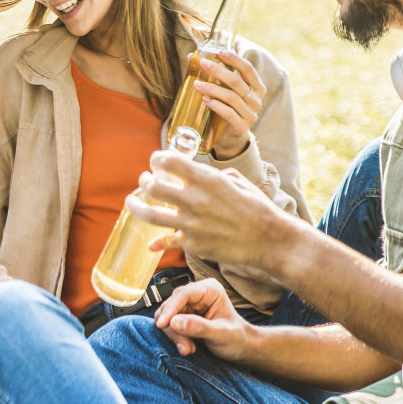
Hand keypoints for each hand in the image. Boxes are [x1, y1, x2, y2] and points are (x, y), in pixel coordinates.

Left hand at [127, 154, 291, 278]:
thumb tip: (198, 174)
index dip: (157, 159)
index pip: (169, 162)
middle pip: (153, 187)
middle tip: (144, 180)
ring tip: (132, 201)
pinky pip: (167, 241)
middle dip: (144, 180)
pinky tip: (151, 243)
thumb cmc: (258, 209)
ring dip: (136, 206)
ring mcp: (192, 224)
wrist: (271, 240)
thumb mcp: (238, 182)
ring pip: (150, 215)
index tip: (155, 161)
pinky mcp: (193, 244)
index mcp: (208, 180)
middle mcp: (196, 200)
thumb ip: (214, 175)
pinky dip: (158, 243)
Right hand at [152, 278, 257, 359]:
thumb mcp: (221, 334)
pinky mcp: (182, 316)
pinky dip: (175, 338)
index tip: (162, 325)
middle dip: (175, 328)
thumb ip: (199, 327)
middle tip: (185, 347)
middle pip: (171, 306)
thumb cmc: (237, 338)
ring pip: (167, 317)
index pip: (182, 295)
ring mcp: (188, 305)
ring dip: (175, 335)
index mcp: (209, 290)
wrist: (240, 347)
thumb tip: (174, 322)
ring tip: (189, 349)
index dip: (170, 309)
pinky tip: (188, 347)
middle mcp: (196, 294)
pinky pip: (169, 326)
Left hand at [191, 51, 264, 160]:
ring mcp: (250, 114)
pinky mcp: (241, 127)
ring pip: (231, 97)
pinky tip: (205, 100)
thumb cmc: (226, 108)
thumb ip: (214, 75)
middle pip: (237, 82)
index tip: (219, 52)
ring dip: (212, 88)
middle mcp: (256, 100)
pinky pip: (228, 113)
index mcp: (256, 88)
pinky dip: (216, 105)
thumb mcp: (223, 90)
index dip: (235, 59)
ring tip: (197, 84)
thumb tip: (191, 56)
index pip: (248, 69)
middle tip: (202, 64)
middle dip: (218, 71)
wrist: (229, 138)